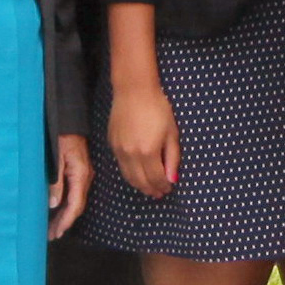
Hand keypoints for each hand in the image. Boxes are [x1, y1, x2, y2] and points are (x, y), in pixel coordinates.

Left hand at [48, 132, 88, 238]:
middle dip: (65, 222)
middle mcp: (85, 177)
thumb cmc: (61, 137)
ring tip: (53, 227)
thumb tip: (54, 204)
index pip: (75, 205)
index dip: (66, 220)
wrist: (69, 121)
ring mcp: (84, 175)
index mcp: (81, 175)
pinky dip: (67, 205)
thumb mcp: (56, 159)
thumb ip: (56, 182)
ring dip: (65, 215)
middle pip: (77, 206)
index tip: (56, 232)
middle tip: (52, 235)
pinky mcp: (80, 172)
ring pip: (76, 201)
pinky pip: (75, 193)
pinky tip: (59, 210)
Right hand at [109, 82, 179, 202]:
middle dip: (152, 189)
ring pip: (129, 177)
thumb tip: (173, 179)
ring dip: (140, 185)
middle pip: (141, 181)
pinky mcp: (112, 144)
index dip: (163, 186)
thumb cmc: (158, 108)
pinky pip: (121, 166)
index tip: (169, 188)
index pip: (156, 178)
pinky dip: (130, 175)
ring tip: (149, 188)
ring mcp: (119, 150)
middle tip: (159, 193)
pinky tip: (137, 174)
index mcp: (148, 152)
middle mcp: (131, 155)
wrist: (134, 91)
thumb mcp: (171, 132)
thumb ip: (172, 157)